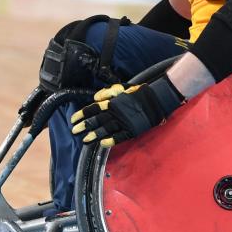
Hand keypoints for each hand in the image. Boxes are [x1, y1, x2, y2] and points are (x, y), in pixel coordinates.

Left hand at [70, 75, 184, 148]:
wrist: (157, 98)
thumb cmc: (139, 92)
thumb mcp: (122, 88)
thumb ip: (108, 92)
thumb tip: (95, 99)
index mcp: (113, 102)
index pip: (94, 109)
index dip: (83, 114)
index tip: (74, 120)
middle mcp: (116, 112)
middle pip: (97, 120)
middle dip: (84, 126)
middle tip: (74, 131)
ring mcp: (125, 121)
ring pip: (106, 129)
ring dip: (95, 134)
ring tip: (85, 140)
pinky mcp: (133, 129)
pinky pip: (120, 136)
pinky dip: (111, 140)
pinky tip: (103, 143)